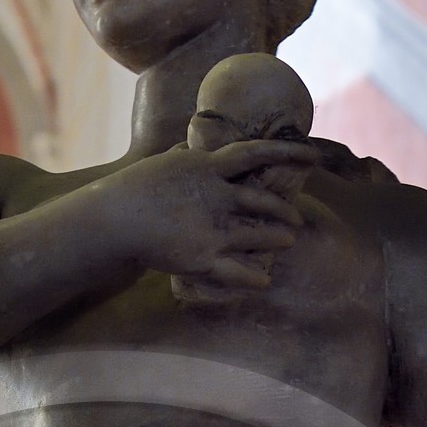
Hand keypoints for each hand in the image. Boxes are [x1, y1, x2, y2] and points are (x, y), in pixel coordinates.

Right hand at [104, 138, 318, 291]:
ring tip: (289, 242)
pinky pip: (237, 271)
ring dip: (277, 239)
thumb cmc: (135, 187)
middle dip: (285, 211)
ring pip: (258, 235)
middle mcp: (216, 197)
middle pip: (263, 202)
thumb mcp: (164, 162)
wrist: (114, 218)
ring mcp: (212, 228)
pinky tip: (265, 282)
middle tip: (297, 218)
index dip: (287, 151)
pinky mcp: (202, 257)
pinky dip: (254, 278)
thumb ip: (185, 154)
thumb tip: (193, 144)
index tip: (311, 155)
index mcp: (208, 168)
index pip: (256, 153)